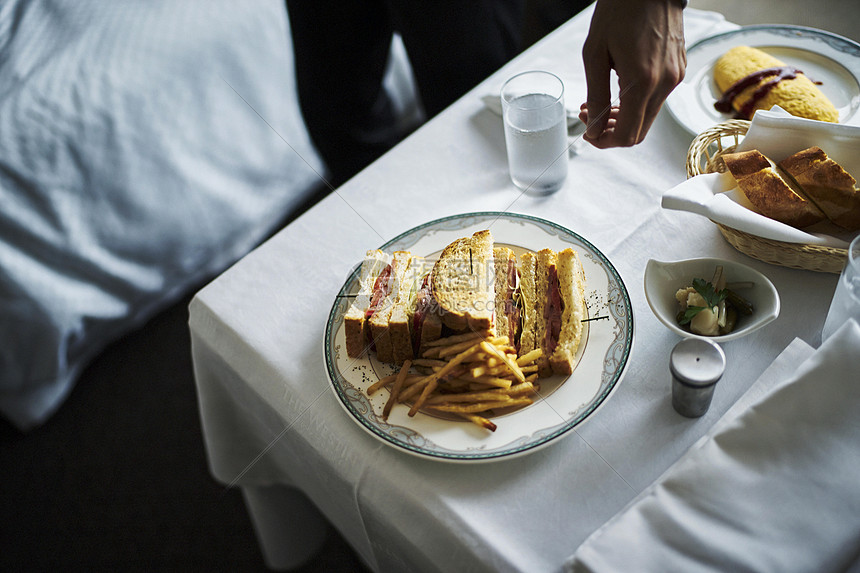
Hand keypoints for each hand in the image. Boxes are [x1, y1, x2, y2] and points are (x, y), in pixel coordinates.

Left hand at [579, 0, 685, 147]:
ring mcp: (674, 77)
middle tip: (588, 115)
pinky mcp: (677, 70)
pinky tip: (617, 88)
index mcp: (643, 82)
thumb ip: (595, 96)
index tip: (587, 133)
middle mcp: (664, 84)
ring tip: (598, 102)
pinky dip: (635, 103)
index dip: (603, 141)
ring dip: (621, 117)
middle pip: (639, 131)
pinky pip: (656, 100)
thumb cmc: (619, 12)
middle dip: (610, 131)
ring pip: (647, 117)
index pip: (627, 135)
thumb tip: (593, 129)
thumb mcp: (595, 54)